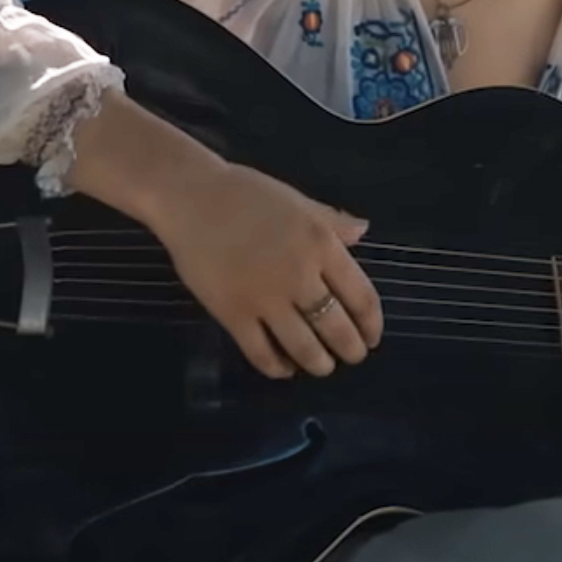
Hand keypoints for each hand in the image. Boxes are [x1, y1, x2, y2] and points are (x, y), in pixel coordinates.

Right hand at [149, 155, 386, 380]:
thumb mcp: (297, 200)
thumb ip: (332, 222)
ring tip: (321, 365)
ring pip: (304, 349)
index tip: (372, 337)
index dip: (372, 325)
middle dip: (350, 351)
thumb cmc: (246, 193)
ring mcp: (266, 298)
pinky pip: (262, 354)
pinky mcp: (234, 314)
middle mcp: (300, 275)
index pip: (362, 298)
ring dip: (319, 364)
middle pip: (337, 329)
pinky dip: (278, 368)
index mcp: (321, 244)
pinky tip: (283, 367)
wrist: (190, 196)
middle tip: (350, 357)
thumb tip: (364, 231)